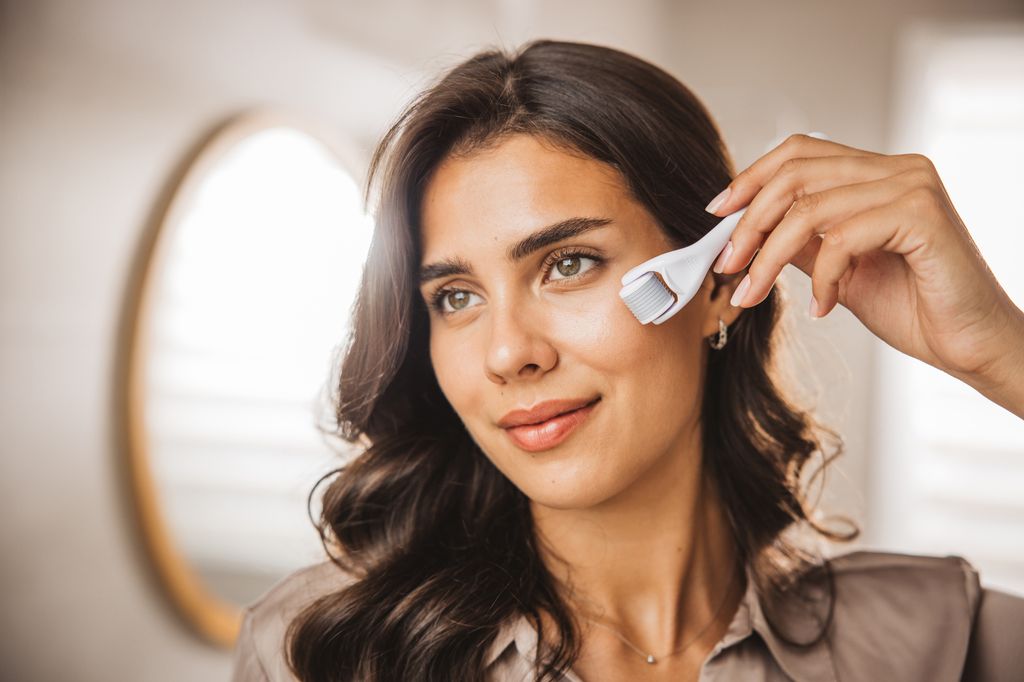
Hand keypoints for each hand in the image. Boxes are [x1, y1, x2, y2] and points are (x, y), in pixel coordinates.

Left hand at [707, 133, 1023, 415]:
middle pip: (794, 175)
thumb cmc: (913, 308)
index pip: (798, 153)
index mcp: (878, 173)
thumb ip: (802, 241)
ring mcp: (912, 186)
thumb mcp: (838, 269)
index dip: (750, 178)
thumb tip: (745, 231)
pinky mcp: (922, 215)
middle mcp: (897, 168)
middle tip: (726, 267)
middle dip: (748, 224)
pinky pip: (841, 238)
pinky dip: (821, 277)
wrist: (971, 346)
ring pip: (808, 210)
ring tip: (754, 297)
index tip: (717, 215)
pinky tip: (823, 307)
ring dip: (768, 259)